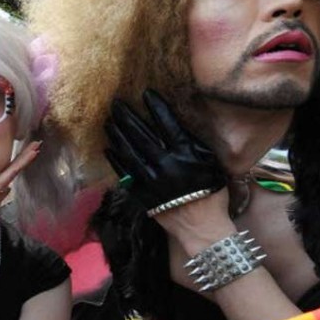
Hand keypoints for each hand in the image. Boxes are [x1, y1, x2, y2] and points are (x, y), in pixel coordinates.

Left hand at [104, 90, 225, 211]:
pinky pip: (123, 172)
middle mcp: (166, 165)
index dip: (156, 106)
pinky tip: (108, 147)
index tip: (146, 93)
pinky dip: (115, 158)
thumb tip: (174, 121)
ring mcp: (150, 180)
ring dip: (116, 134)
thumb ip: (193, 141)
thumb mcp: (210, 162)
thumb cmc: (211, 191)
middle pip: (141, 134)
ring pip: (128, 151)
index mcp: (186, 154)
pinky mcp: (140, 193)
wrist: (201, 227)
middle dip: (127, 116)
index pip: (168, 123)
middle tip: (115, 102)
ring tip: (108, 121)